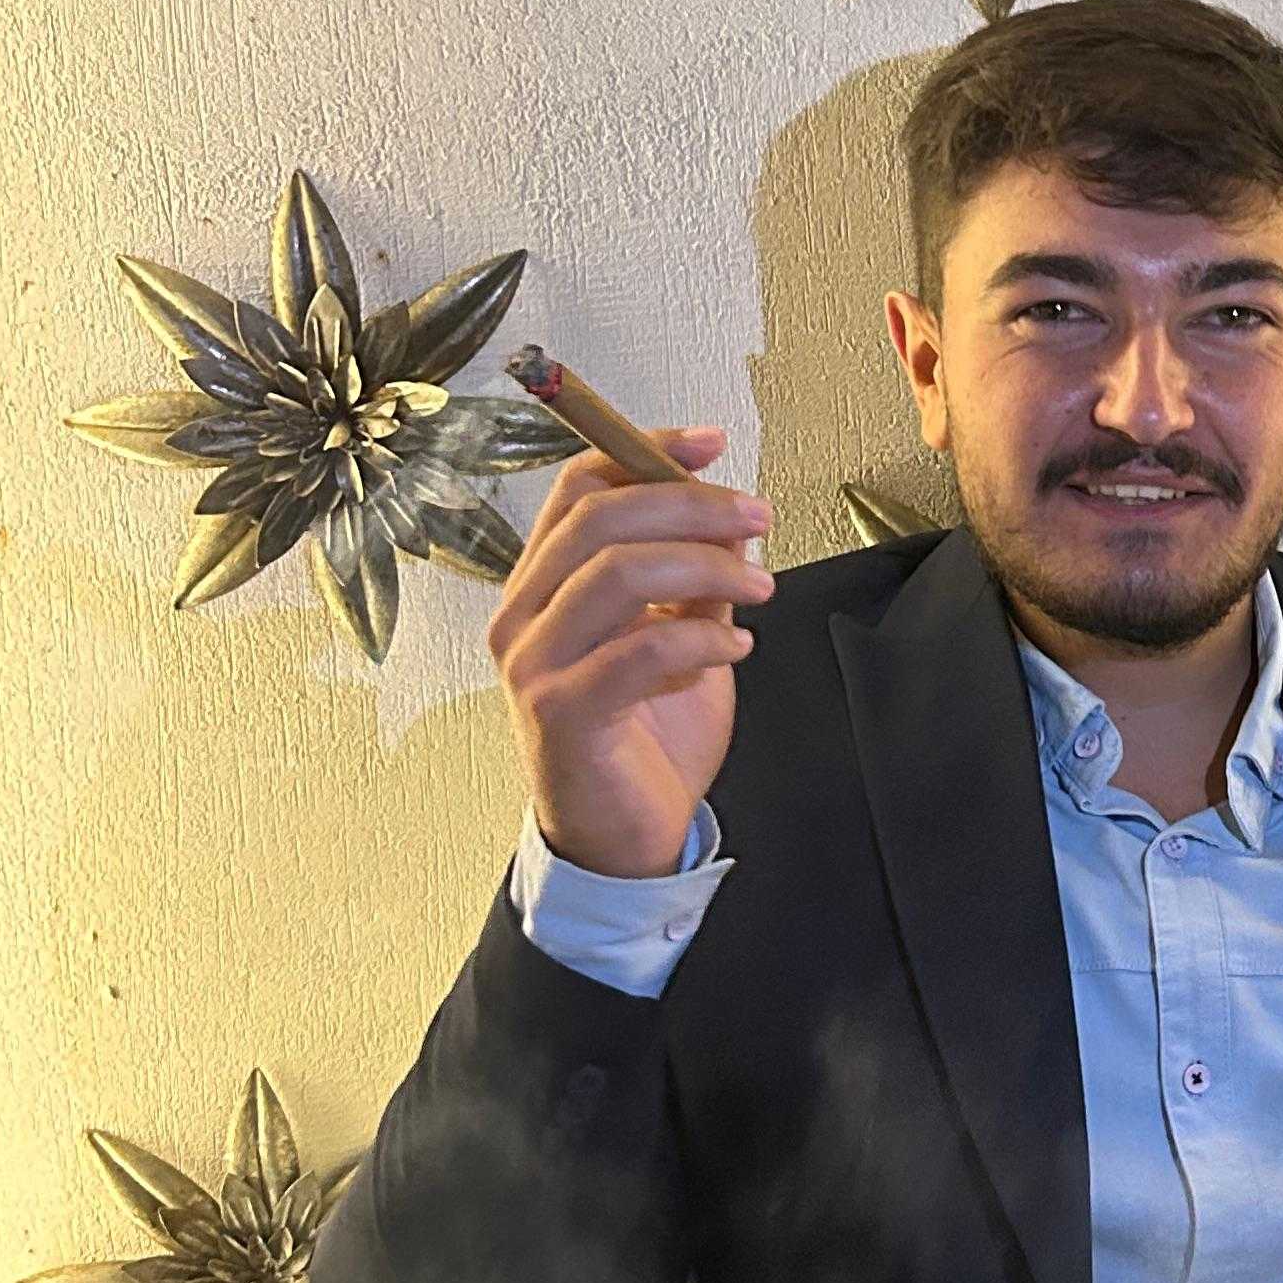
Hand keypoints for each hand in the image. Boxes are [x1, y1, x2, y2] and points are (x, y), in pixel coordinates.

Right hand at [487, 422, 776, 878]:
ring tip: (760, 586)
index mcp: (542, 584)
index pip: (578, 489)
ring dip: (704, 567)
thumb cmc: (646, 734)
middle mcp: (522, 616)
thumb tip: (730, 520)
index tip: (710, 443)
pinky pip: (638, 648)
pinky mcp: (561, 713)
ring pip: (616, 573)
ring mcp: (533, 664)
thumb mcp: (681, 635)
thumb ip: (693, 580)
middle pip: (599, 518)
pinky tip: (735, 650)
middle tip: (757, 516)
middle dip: (690, 505)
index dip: (643, 452)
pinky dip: (700, 639)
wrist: (625, 839)